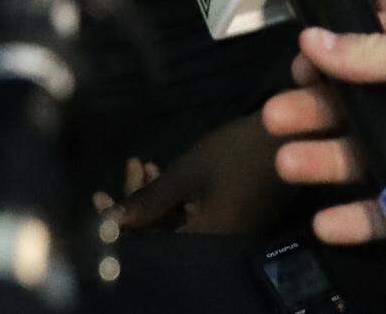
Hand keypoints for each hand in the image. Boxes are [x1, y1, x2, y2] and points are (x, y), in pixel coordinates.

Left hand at [92, 112, 290, 235]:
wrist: (287, 138)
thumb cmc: (235, 155)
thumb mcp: (186, 176)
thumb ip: (148, 202)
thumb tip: (109, 222)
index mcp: (204, 245)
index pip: (150, 247)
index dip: (120, 225)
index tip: (98, 196)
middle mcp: (214, 247)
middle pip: (162, 234)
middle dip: (138, 202)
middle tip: (128, 169)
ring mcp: (223, 233)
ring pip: (175, 222)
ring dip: (154, 195)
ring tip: (141, 163)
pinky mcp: (230, 218)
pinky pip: (191, 216)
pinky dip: (173, 196)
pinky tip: (160, 169)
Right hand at [263, 0, 385, 247]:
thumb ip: (373, 50)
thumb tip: (308, 41)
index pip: (370, 43)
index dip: (331, 50)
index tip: (298, 61)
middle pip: (358, 102)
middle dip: (315, 107)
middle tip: (274, 116)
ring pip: (365, 155)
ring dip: (324, 159)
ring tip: (286, 163)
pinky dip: (357, 219)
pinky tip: (327, 222)